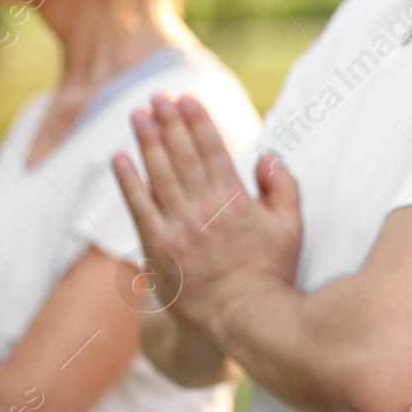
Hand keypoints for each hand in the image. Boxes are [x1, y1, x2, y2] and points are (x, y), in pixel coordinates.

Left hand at [112, 93, 302, 335]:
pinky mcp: (158, 246)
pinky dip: (128, 182)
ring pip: (160, 174)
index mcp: (236, 200)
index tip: (186, 99)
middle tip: (157, 96)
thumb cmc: (271, 271)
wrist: (243, 314)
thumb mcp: (292, 227)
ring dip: (147, 141)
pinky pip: (139, 208)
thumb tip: (266, 156)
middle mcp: (205, 208)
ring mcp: (179, 227)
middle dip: (169, 122)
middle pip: (183, 155)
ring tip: (138, 115)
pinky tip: (120, 159)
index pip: (213, 150)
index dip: (197, 122)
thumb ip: (283, 188)